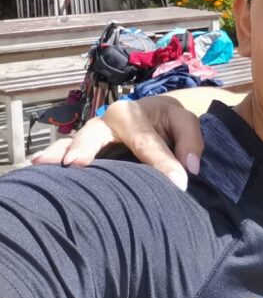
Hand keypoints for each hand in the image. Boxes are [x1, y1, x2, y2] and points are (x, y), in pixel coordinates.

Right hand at [30, 97, 203, 190]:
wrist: (153, 115)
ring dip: (57, 154)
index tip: (177, 184)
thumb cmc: (168, 121)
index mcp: (132, 113)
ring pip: (72, 143)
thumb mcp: (185, 123)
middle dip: (84, 146)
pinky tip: (36, 172)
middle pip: (93, 134)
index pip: (147, 142)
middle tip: (76, 163)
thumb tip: (189, 169)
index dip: (163, 164)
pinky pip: (66, 154)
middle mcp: (105, 122)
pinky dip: (52, 160)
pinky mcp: (83, 150)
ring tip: (42, 166)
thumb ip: (191, 142)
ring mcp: (90, 137)